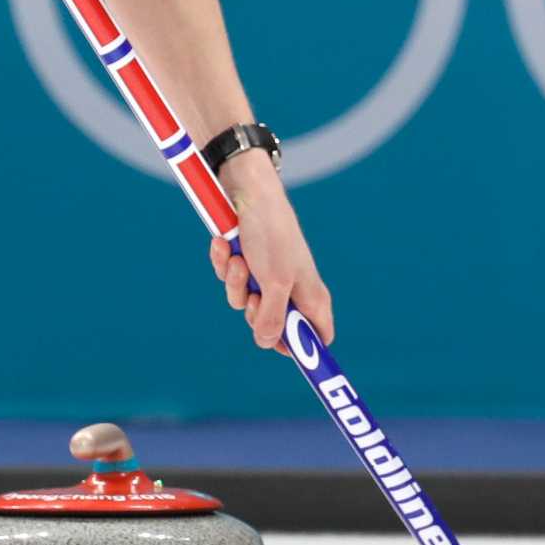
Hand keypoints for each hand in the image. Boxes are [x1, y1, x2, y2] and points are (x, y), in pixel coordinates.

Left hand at [209, 163, 334, 351]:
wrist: (247, 192)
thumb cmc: (271, 233)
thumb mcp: (274, 282)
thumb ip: (272, 317)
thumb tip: (266, 343)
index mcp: (311, 296)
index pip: (318, 338)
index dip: (305, 351)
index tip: (284, 353)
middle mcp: (291, 290)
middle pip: (272, 328)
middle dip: (254, 314)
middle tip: (253, 297)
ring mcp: (266, 278)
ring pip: (244, 304)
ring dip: (235, 283)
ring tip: (240, 259)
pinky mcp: (246, 265)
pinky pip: (230, 281)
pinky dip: (225, 265)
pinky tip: (226, 246)